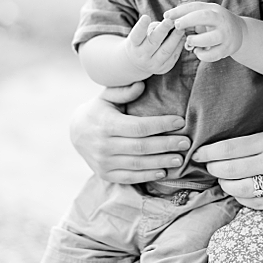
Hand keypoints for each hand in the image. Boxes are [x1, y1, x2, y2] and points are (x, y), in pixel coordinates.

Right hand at [69, 82, 190, 183]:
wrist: (75, 132)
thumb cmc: (99, 111)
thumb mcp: (107, 97)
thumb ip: (123, 91)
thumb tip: (141, 84)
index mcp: (106, 124)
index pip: (139, 127)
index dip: (161, 125)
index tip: (180, 122)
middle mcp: (104, 145)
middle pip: (141, 147)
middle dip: (167, 145)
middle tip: (186, 142)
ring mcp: (104, 162)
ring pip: (138, 164)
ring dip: (161, 162)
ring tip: (180, 159)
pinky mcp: (105, 174)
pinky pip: (129, 178)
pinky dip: (147, 176)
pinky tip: (163, 172)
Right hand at [122, 15, 183, 75]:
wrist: (140, 62)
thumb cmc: (143, 41)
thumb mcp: (142, 34)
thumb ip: (153, 28)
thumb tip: (170, 20)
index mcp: (133, 45)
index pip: (136, 36)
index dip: (141, 27)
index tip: (146, 17)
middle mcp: (141, 56)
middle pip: (152, 43)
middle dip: (162, 31)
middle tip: (170, 21)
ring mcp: (152, 64)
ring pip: (165, 51)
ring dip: (175, 39)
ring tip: (181, 29)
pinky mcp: (164, 68)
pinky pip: (173, 57)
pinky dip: (179, 46)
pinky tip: (183, 38)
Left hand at [165, 2, 245, 61]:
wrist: (240, 32)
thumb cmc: (216, 22)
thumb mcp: (207, 13)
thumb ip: (190, 13)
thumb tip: (168, 16)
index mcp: (214, 9)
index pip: (196, 7)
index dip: (180, 11)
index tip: (166, 16)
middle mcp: (221, 20)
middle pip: (204, 17)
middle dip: (188, 21)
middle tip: (177, 26)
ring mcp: (226, 35)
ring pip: (209, 38)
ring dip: (195, 41)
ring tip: (189, 41)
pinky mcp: (227, 48)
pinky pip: (213, 54)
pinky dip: (202, 55)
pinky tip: (198, 52)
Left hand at [191, 129, 262, 208]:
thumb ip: (252, 143)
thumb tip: (218, 151)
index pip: (229, 148)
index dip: (208, 153)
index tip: (198, 155)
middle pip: (229, 169)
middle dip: (214, 170)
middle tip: (212, 168)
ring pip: (239, 188)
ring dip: (226, 185)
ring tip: (225, 180)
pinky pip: (253, 202)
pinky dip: (242, 198)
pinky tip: (240, 192)